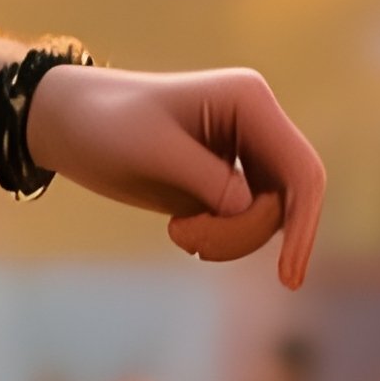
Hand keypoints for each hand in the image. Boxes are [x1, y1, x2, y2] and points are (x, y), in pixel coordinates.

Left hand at [26, 67, 325, 282]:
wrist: (75, 124)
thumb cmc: (109, 127)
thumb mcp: (156, 154)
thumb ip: (209, 182)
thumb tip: (255, 212)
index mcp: (250, 102)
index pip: (302, 171)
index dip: (304, 226)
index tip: (288, 278)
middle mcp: (257, 124)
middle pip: (287, 202)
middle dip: (247, 235)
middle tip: (190, 243)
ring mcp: (245, 153)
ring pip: (265, 219)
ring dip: (226, 240)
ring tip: (177, 232)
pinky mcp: (226, 180)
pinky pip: (242, 224)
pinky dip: (217, 239)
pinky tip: (179, 229)